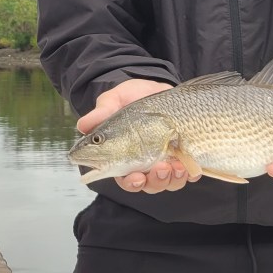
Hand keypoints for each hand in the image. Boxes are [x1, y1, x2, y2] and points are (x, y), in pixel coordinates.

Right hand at [79, 79, 197, 193]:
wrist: (159, 86)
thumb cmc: (133, 96)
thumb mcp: (115, 99)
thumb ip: (102, 112)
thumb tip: (82, 126)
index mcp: (124, 156)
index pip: (125, 179)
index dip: (131, 182)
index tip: (135, 177)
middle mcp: (145, 164)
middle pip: (149, 185)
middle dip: (155, 181)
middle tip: (159, 168)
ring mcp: (166, 161)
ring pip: (169, 182)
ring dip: (173, 178)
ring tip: (176, 164)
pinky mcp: (185, 156)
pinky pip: (189, 173)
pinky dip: (190, 172)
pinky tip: (190, 164)